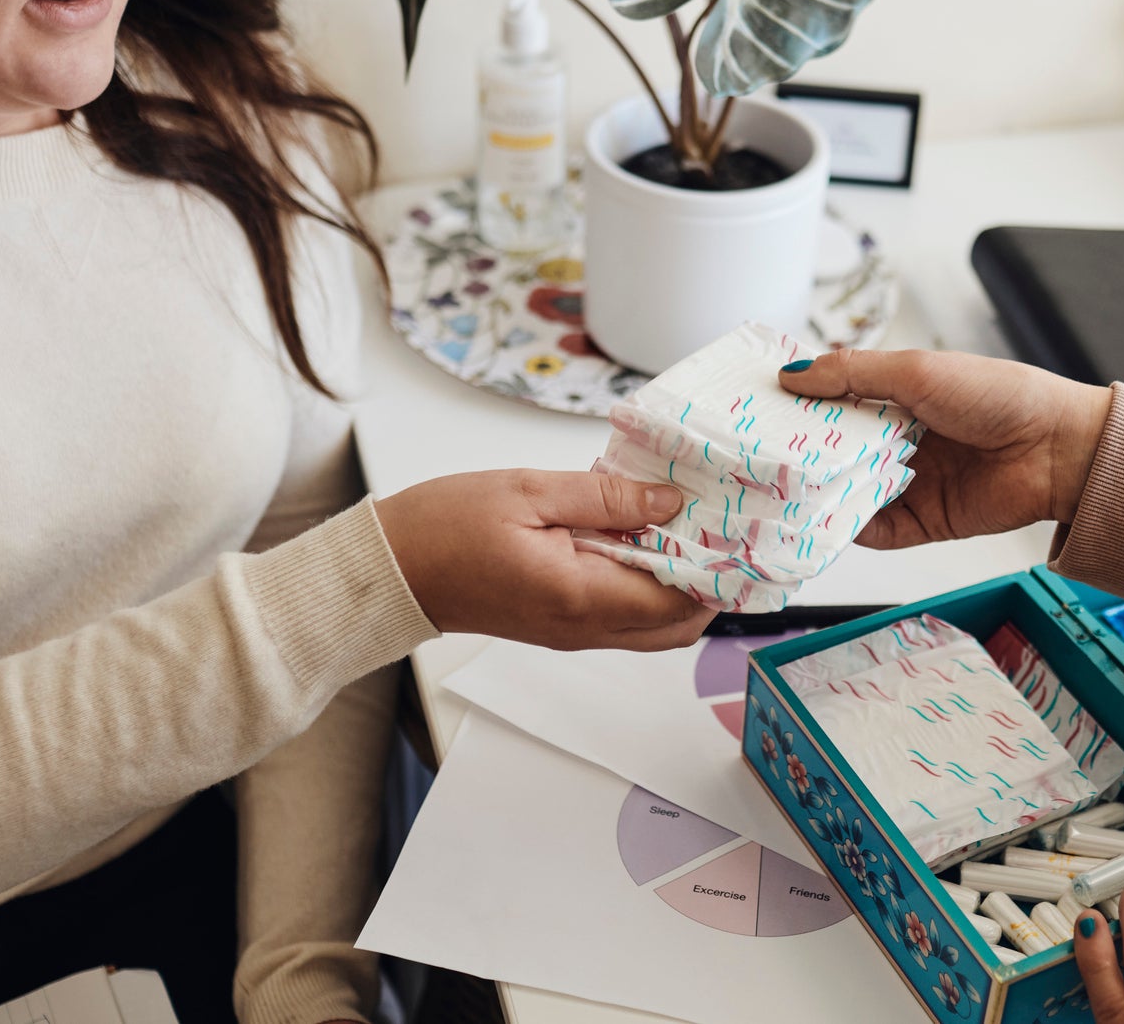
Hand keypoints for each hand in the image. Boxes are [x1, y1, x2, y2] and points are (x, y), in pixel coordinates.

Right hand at [374, 469, 712, 650]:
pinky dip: (644, 589)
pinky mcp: (560, 626)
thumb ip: (606, 498)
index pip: (677, 602)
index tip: (731, 530)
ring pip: (653, 628)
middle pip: (676, 627)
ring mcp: (572, 632)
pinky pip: (623, 619)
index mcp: (579, 595)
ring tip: (676, 528)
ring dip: (676, 586)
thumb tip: (668, 502)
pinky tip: (637, 540)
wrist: (392, 569)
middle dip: (705, 584)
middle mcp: (583, 627)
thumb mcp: (530, 491)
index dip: (714, 571)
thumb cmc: (447, 527)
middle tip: (711, 528)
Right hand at [777, 350, 1110, 547]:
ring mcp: (909, 483)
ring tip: (775, 490)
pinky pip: (875, 531)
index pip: (836, 403)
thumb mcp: (916, 370)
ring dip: (818, 493)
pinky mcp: (922, 522)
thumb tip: (793, 374)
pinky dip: (848, 529)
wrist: (1056, 448)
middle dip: (800, 454)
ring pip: (849, 492)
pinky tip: (819, 522)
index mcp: (899, 398)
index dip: (799, 406)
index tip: (756, 408)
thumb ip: (853, 374)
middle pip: (836, 451)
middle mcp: (900, 441)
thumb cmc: (997, 395)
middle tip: (753, 454)